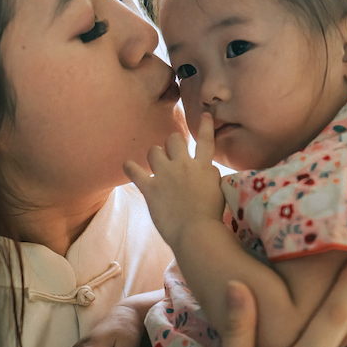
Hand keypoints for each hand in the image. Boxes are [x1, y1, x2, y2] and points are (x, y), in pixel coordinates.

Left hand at [123, 113, 224, 247]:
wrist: (196, 232)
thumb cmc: (210, 216)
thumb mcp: (219, 191)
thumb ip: (212, 175)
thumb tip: (207, 168)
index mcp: (203, 167)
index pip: (206, 141)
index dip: (206, 126)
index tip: (205, 114)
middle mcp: (183, 165)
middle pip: (174, 139)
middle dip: (172, 142)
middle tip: (172, 152)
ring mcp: (165, 175)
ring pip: (154, 151)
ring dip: (154, 155)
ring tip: (155, 163)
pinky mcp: (150, 188)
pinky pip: (135, 171)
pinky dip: (130, 167)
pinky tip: (127, 165)